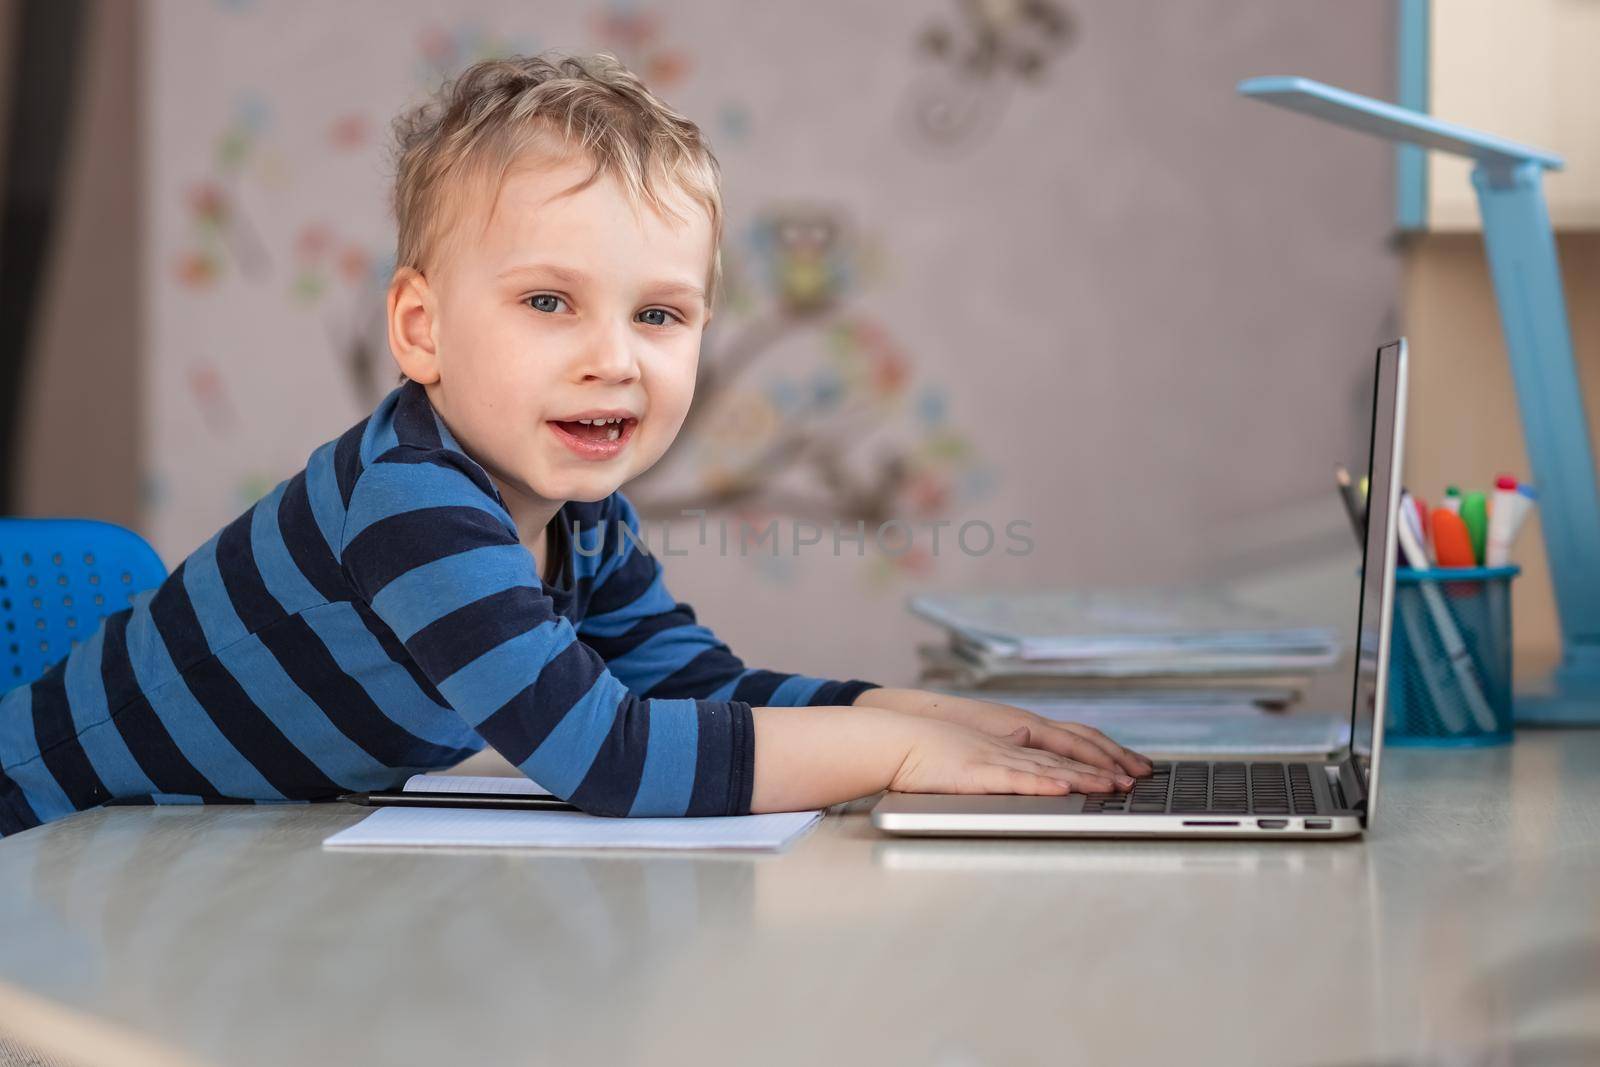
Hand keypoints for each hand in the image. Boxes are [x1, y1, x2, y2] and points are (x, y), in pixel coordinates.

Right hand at [888, 716, 1135, 796]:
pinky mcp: (980, 773)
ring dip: (1084, 777)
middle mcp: (1010, 746)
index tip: (1124, 769)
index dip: (1096, 758)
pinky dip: (1044, 783)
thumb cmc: (928, 749)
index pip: (1063, 748)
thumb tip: (1024, 741)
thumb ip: (1000, 750)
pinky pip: (1018, 779)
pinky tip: (1065, 787)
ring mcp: (997, 758)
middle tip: (1137, 779)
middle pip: (1066, 756)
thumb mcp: (973, 748)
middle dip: (1104, 767)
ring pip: (1050, 767)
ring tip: (1114, 787)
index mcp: (1010, 741)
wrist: (897, 740)